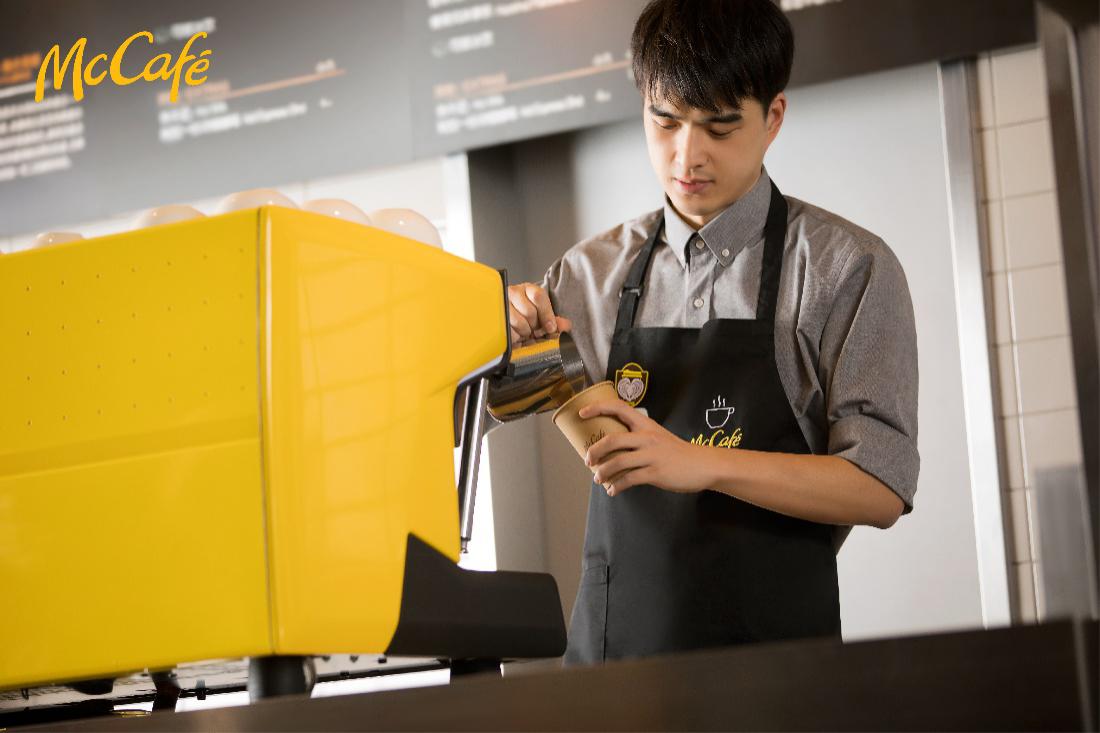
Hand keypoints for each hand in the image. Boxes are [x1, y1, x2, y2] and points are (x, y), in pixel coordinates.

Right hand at [507, 282, 571, 344]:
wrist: (506, 318)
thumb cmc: (525, 316)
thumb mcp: (541, 315)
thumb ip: (554, 320)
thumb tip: (565, 326)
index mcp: (527, 289)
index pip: (538, 296)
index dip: (547, 314)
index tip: (550, 327)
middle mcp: (512, 292)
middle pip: (530, 312)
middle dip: (534, 326)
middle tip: (534, 330)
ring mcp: (501, 304)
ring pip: (519, 322)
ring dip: (524, 332)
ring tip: (523, 331)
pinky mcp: (495, 318)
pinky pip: (508, 331)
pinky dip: (515, 337)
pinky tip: (515, 334)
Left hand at [581, 400, 711, 495]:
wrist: (703, 465)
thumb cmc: (678, 452)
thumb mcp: (658, 437)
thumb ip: (638, 438)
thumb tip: (613, 449)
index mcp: (646, 424)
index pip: (618, 408)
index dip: (597, 408)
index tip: (581, 414)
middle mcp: (647, 437)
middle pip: (612, 440)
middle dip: (594, 452)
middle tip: (587, 461)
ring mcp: (651, 455)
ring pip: (618, 462)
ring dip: (603, 472)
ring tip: (598, 478)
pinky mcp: (655, 473)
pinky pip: (629, 480)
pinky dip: (616, 486)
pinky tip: (612, 490)